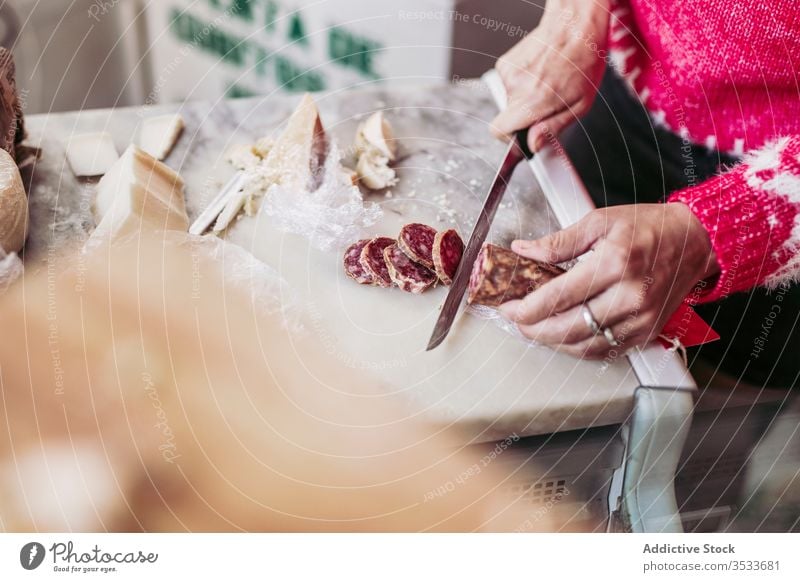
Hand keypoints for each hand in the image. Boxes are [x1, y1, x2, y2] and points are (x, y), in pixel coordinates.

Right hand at [492, 0, 609, 151]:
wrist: (574, 26)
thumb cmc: (582, 61)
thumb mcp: (579, 105)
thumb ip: (552, 128)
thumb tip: (533, 145)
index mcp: (532, 102)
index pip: (498, 131)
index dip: (510, 137)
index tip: (522, 135)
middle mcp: (515, 87)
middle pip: (508, 116)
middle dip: (525, 115)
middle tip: (547, 102)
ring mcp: (508, 73)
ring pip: (510, 99)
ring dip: (526, 96)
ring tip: (547, 82)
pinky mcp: (505, 63)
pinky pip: (510, 83)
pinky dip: (523, 82)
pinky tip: (540, 72)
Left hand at [498, 203, 719, 358]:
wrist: (695, 241)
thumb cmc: (649, 227)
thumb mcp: (599, 222)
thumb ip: (558, 242)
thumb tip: (524, 250)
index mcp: (614, 264)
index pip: (558, 297)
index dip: (526, 307)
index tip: (508, 306)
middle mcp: (629, 296)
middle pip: (568, 328)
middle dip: (533, 330)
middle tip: (516, 321)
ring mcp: (640, 319)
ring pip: (584, 346)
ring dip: (553, 342)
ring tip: (534, 330)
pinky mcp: (646, 332)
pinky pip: (605, 351)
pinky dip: (578, 348)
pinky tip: (562, 337)